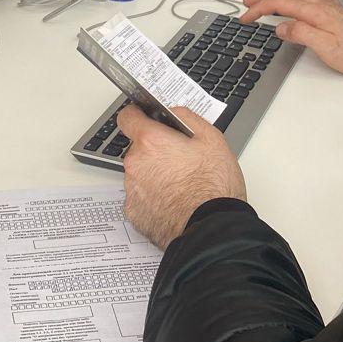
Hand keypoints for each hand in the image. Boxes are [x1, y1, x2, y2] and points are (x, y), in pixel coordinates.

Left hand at [116, 105, 244, 248]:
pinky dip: (154, 198)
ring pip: (140, 175)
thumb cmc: (214, 186)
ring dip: (154, 175)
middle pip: (137, 149)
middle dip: (155, 151)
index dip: (137, 116)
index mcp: (151, 142)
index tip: (145, 119)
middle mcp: (135, 165)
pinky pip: (141, 198)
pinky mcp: (135, 214)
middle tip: (180, 160)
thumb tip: (173, 112)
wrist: (212, 229)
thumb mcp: (212, 139)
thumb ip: (186, 118)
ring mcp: (132, 191)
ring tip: (182, 186)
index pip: (128, 118)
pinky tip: (175, 203)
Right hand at [240, 0, 342, 77]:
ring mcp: (329, 3)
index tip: (246, 17)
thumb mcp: (327, 49)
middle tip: (248, 3)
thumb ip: (302, 34)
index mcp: (316, 12)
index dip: (259, 9)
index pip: (280, 4)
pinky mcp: (335, 7)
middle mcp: (322, 3)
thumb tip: (281, 27)